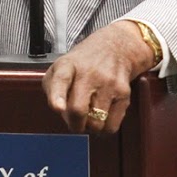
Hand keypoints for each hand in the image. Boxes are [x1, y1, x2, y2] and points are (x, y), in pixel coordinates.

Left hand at [41, 20, 156, 134]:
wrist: (115, 48)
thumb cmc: (82, 64)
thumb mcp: (60, 67)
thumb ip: (53, 90)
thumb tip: (61, 113)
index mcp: (68, 66)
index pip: (61, 79)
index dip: (58, 96)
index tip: (58, 107)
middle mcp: (89, 73)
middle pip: (79, 109)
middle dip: (74, 124)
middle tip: (75, 122)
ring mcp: (108, 83)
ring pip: (96, 123)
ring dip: (89, 127)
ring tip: (89, 115)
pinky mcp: (124, 94)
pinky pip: (111, 126)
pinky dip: (104, 128)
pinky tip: (102, 116)